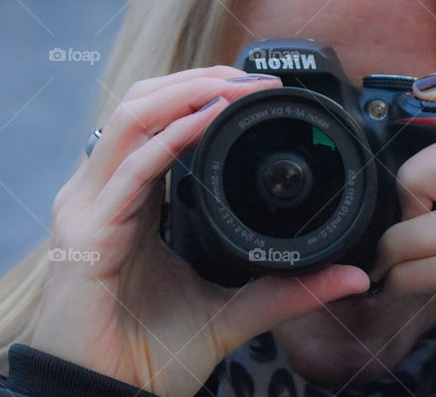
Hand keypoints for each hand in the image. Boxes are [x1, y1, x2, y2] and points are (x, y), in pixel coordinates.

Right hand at [31, 66, 369, 396]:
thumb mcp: (230, 311)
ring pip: (130, 119)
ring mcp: (87, 209)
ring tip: (236, 86)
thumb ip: (284, 289)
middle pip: (139, 104)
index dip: (200, 93)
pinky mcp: (86, 234)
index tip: (258, 89)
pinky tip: (207, 120)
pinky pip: (131, 169)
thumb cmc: (149, 356)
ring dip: (186, 92)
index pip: (154, 121)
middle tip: (254, 79)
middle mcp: (100, 194)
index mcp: (125, 201)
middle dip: (197, 80)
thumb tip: (349, 275)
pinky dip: (171, 137)